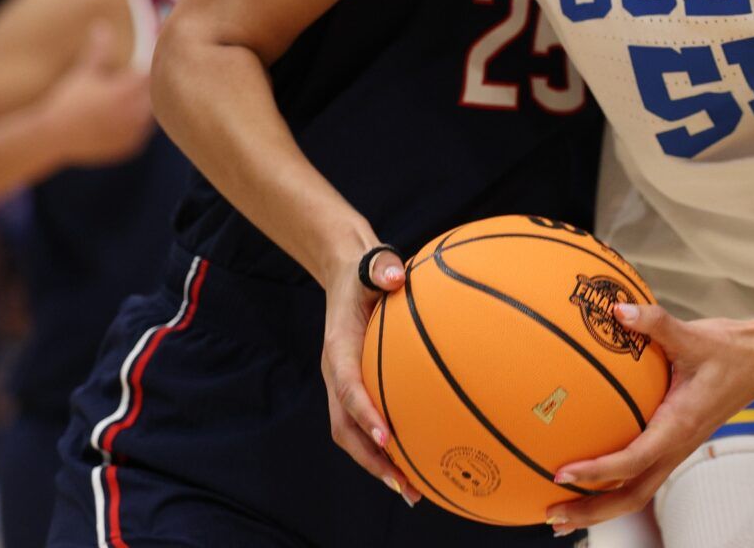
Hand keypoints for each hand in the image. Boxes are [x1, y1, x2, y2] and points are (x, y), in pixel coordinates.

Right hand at [46, 24, 155, 166]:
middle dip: (149, 88)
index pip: (153, 74)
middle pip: (157, 95)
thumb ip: (99, 50)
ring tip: (127, 102)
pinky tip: (121, 121)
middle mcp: (136, 112)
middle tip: (137, 83)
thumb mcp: (84, 72)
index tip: (149, 64)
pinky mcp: (131, 147)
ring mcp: (135, 132)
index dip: (154, 66)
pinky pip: (143, 134)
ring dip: (145, 107)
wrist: (53, 136)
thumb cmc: (68, 100)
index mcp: (127, 90)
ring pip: (151, 115)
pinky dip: (137, 126)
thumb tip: (101, 25)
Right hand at [321, 246, 419, 506]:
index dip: (363, 413)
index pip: (347, 386)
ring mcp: (343, 386)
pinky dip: (386, 448)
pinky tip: (417, 462)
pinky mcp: (356, 389)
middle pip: (344, 427)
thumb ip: (381, 267)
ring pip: (352, 435)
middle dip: (370, 459)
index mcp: (338, 348)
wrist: (346, 274)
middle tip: (402, 484)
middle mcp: (336, 374)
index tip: (385, 437)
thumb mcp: (371, 264)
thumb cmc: (364, 271)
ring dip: (377, 464)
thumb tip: (396, 277)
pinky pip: (366, 425)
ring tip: (411, 490)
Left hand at [544, 303, 753, 535]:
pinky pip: (639, 472)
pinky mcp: (673, 442)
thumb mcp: (693, 334)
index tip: (563, 473)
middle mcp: (676, 445)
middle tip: (552, 516)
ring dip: (599, 507)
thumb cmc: (730, 350)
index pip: (633, 459)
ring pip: (635, 491)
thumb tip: (617, 310)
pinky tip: (586, 476)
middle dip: (592, 512)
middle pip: (631, 496)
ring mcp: (675, 448)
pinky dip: (611, 482)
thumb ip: (655, 322)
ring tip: (561, 515)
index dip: (597, 470)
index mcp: (679, 426)